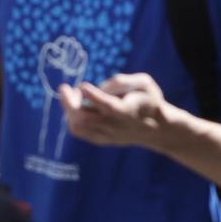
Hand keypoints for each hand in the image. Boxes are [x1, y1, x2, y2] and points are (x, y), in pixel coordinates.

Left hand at [59, 72, 174, 148]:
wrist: (156, 128)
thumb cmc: (149, 100)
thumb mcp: (144, 82)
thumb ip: (122, 81)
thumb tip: (98, 87)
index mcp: (129, 110)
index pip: (108, 106)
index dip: (93, 96)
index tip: (83, 85)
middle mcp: (116, 126)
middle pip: (86, 119)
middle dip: (70, 103)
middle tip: (64, 88)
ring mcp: (107, 135)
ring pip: (79, 127)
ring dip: (69, 109)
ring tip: (71, 95)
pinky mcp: (102, 140)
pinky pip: (79, 131)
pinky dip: (72, 118)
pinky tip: (75, 106)